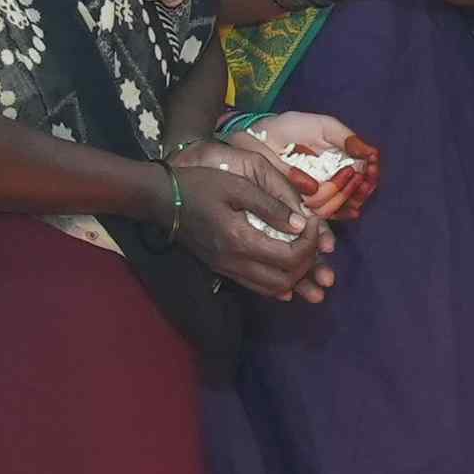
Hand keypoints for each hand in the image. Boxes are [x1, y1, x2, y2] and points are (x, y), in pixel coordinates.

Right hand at [167, 139, 336, 304]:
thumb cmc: (199, 185)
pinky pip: (255, 286)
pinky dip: (276, 281)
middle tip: (312, 239)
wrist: (161, 199)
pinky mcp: (221, 269)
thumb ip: (271, 206)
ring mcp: (226, 269)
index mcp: (240, 240)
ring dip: (293, 276)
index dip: (310, 243)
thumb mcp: (238, 185)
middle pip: (285, 279)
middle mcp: (234, 262)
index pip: (290, 256)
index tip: (313, 223)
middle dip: (307, 263)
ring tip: (303, 254)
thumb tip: (301, 224)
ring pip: (271, 288)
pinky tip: (284, 269)